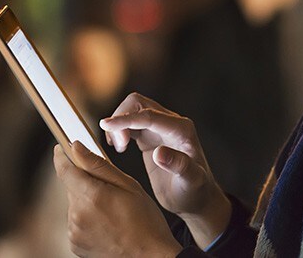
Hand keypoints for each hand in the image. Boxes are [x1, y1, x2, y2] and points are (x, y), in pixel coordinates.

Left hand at [53, 141, 181, 257]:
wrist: (150, 256)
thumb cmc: (145, 219)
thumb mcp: (128, 184)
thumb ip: (98, 164)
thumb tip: (76, 147)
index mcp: (92, 196)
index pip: (65, 170)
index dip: (62, 155)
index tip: (62, 147)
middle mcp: (78, 215)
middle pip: (71, 185)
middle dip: (85, 179)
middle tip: (110, 185)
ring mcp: (75, 232)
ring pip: (75, 202)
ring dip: (87, 197)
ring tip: (112, 207)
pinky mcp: (75, 244)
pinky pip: (77, 219)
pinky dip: (88, 214)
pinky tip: (107, 219)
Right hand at [100, 93, 231, 247]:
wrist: (196, 197)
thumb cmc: (196, 191)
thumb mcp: (191, 181)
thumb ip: (179, 165)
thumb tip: (159, 153)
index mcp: (181, 129)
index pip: (149, 116)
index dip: (126, 119)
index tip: (105, 125)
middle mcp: (171, 123)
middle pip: (138, 103)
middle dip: (122, 119)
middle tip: (119, 146)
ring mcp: (160, 128)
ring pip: (133, 109)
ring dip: (119, 124)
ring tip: (119, 148)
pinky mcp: (150, 136)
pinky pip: (131, 122)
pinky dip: (120, 129)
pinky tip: (119, 147)